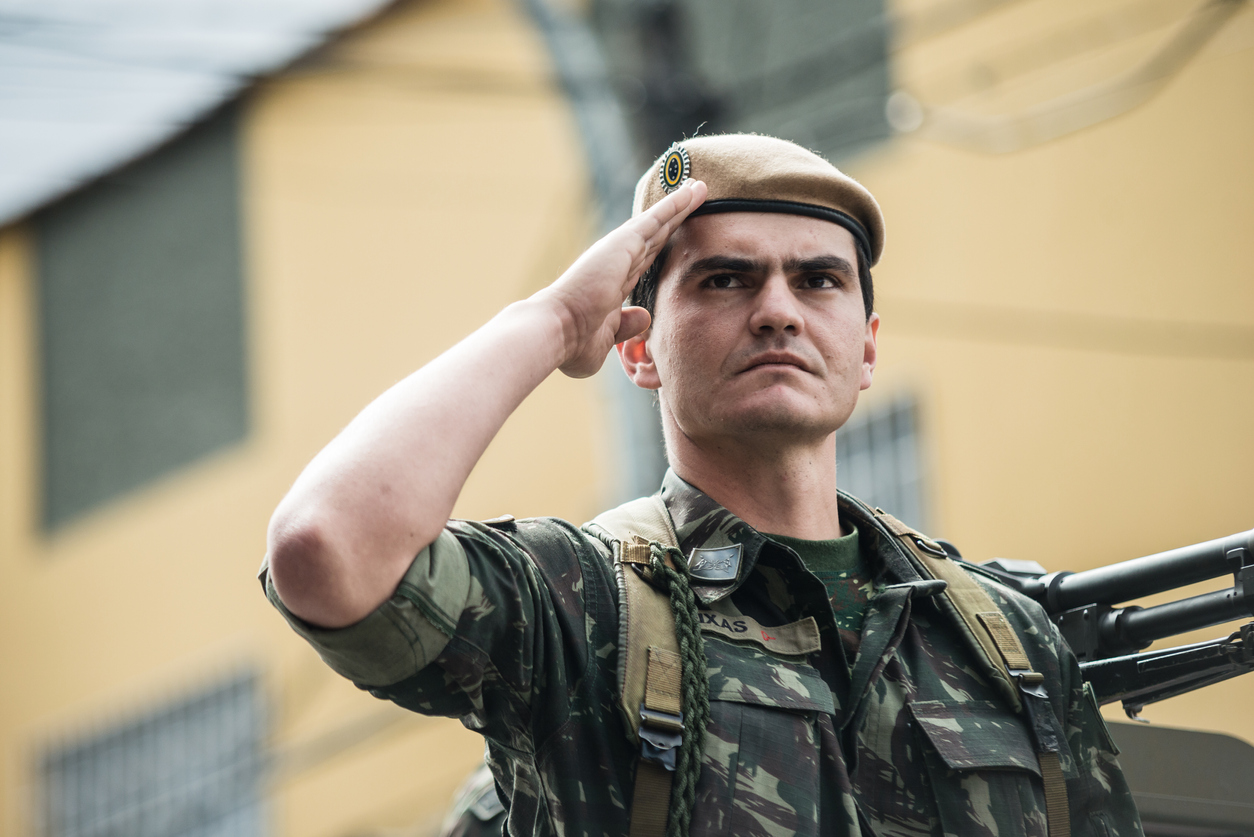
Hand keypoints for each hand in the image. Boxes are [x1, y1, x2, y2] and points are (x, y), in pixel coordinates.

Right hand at [541, 180, 706, 377]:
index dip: (661, 244)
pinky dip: (674, 204)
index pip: (644, 260)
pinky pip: (656, 219)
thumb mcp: (606, 338)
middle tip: (693, 196)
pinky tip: (692, 191)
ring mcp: (619, 251)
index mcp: (613, 284)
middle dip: (674, 217)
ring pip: (658, 222)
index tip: (675, 231)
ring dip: (679, 204)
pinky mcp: (623, 243)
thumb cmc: (572, 343)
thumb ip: (626, 326)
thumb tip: (645, 316)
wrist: (557, 331)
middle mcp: (617, 263)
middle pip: (654, 235)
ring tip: (700, 186)